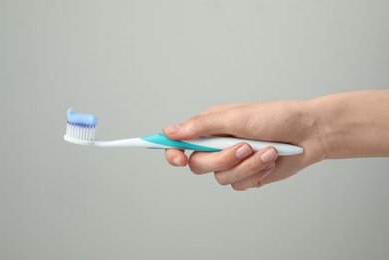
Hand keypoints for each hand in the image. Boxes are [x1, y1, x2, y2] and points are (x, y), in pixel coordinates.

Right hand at [163, 100, 324, 189]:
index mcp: (211, 128)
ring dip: (246, 165)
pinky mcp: (247, 175)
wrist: (308, 133)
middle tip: (243, 147)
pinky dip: (257, 172)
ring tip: (266, 150)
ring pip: (221, 178)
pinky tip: (270, 159)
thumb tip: (171, 131)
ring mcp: (232, 162)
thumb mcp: (236, 117)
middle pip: (198, 165)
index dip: (173, 152)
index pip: (180, 143)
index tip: (178, 158)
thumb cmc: (275, 117)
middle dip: (222, 159)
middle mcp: (218, 145)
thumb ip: (203, 125)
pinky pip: (239, 184)